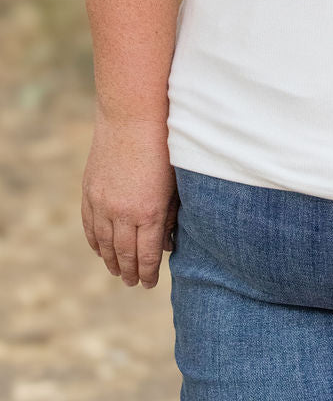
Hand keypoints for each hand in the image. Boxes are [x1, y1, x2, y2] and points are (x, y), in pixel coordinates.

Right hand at [81, 113, 178, 288]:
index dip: (148, 272)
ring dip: (110, 261)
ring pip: (104, 244)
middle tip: (133, 283)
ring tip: (117, 272)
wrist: (132, 116)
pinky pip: (89, 226)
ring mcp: (103, 203)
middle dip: (130, 272)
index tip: (150, 283)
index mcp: (150, 212)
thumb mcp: (175, 184)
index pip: (148, 254)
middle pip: (124, 254)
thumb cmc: (164, 146)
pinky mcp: (89, 192)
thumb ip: (170, 215)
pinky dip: (94, 242)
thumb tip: (167, 243)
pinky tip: (100, 250)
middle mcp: (123, 212)